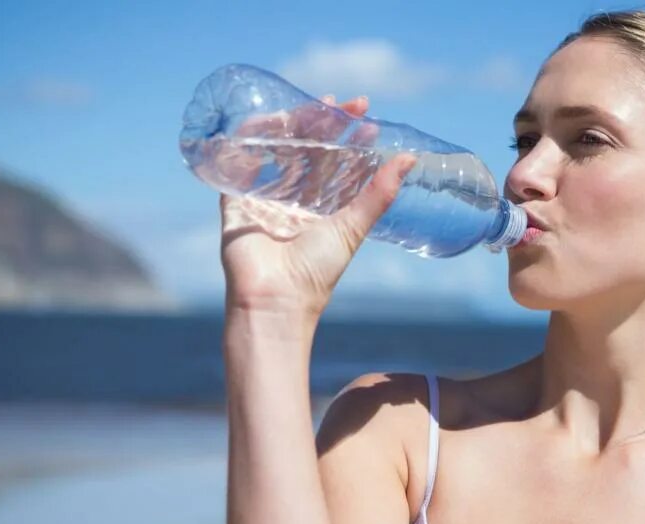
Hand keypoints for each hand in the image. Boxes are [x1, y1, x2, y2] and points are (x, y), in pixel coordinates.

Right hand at [219, 95, 416, 317]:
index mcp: (322, 209)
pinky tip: (271, 120)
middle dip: (325, 124)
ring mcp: (264, 197)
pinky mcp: (235, 198)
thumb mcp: (353, 227)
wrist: (275, 299)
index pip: (337, 163)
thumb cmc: (317, 272)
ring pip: (279, 149)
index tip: (366, 117)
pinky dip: (251, 138)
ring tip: (317, 106)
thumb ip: (378, 193)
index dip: (350, 139)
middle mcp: (293, 200)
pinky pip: (240, 160)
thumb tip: (409, 159)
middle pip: (309, 150)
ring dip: (295, 125)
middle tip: (345, 103)